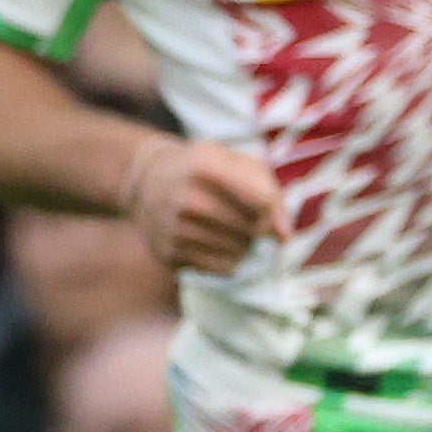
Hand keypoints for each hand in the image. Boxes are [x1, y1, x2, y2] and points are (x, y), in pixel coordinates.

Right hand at [118, 132, 281, 275]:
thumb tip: (284, 237)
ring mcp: (175, 228)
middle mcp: (186, 198)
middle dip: (259, 228)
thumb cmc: (204, 171)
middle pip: (252, 228)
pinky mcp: (170, 254)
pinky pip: (222, 268)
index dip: (273, 209)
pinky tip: (220, 244)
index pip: (262, 200)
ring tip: (232, 230)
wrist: (148, 182)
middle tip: (249, 220)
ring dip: (245, 244)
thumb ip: (268, 191)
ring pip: (239, 251)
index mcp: (205, 165)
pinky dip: (230, 259)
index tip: (268, 209)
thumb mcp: (235, 162)